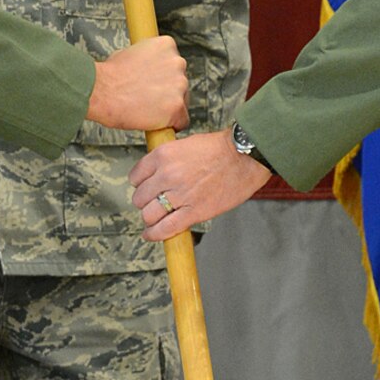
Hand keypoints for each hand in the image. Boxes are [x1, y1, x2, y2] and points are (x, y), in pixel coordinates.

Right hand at [87, 36, 188, 134]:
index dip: (163, 77)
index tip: (153, 85)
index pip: (175, 64)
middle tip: (148, 99)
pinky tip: (155, 123)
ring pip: (182, 102)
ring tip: (147, 110)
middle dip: (167, 92)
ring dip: (169, 107)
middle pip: (181, 82)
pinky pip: (182, 121)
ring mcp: (179, 85)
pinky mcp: (177, 107)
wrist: (101, 91)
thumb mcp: (130, 53)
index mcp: (167, 45)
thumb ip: (148, 60)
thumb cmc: (109, 75)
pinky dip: (171, 125)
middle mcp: (178, 62)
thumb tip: (148, 69)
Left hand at [129, 129, 269, 239]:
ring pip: (149, 214)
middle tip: (152, 203)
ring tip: (156, 217)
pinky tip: (151, 234)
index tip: (144, 187)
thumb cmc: (220, 148)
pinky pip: (165, 228)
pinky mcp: (193, 212)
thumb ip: (168, 159)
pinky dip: (154, 234)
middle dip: (144, 202)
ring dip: (150, 217)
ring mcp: (179, 195)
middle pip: (140, 197)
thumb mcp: (185, 144)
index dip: (139, 184)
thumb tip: (158, 173)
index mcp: (163, 155)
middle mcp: (166, 175)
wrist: (243, 157)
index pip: (135, 175)